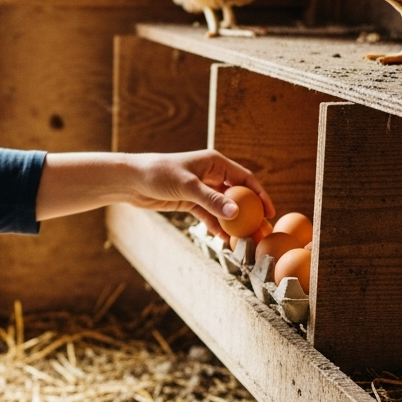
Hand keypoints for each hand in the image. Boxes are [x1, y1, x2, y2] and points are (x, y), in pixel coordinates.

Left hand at [123, 150, 275, 240]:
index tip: (270, 212)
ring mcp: (200, 189)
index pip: (245, 179)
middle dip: (249, 212)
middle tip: (260, 229)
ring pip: (223, 207)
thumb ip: (212, 200)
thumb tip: (236, 213)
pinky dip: (215, 225)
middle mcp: (210, 174)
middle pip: (236, 195)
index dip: (260, 194)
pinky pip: (208, 215)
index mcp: (214, 163)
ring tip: (244, 239)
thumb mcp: (188, 187)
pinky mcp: (190, 201)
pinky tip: (224, 239)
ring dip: (233, 222)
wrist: (131, 180)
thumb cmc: (158, 174)